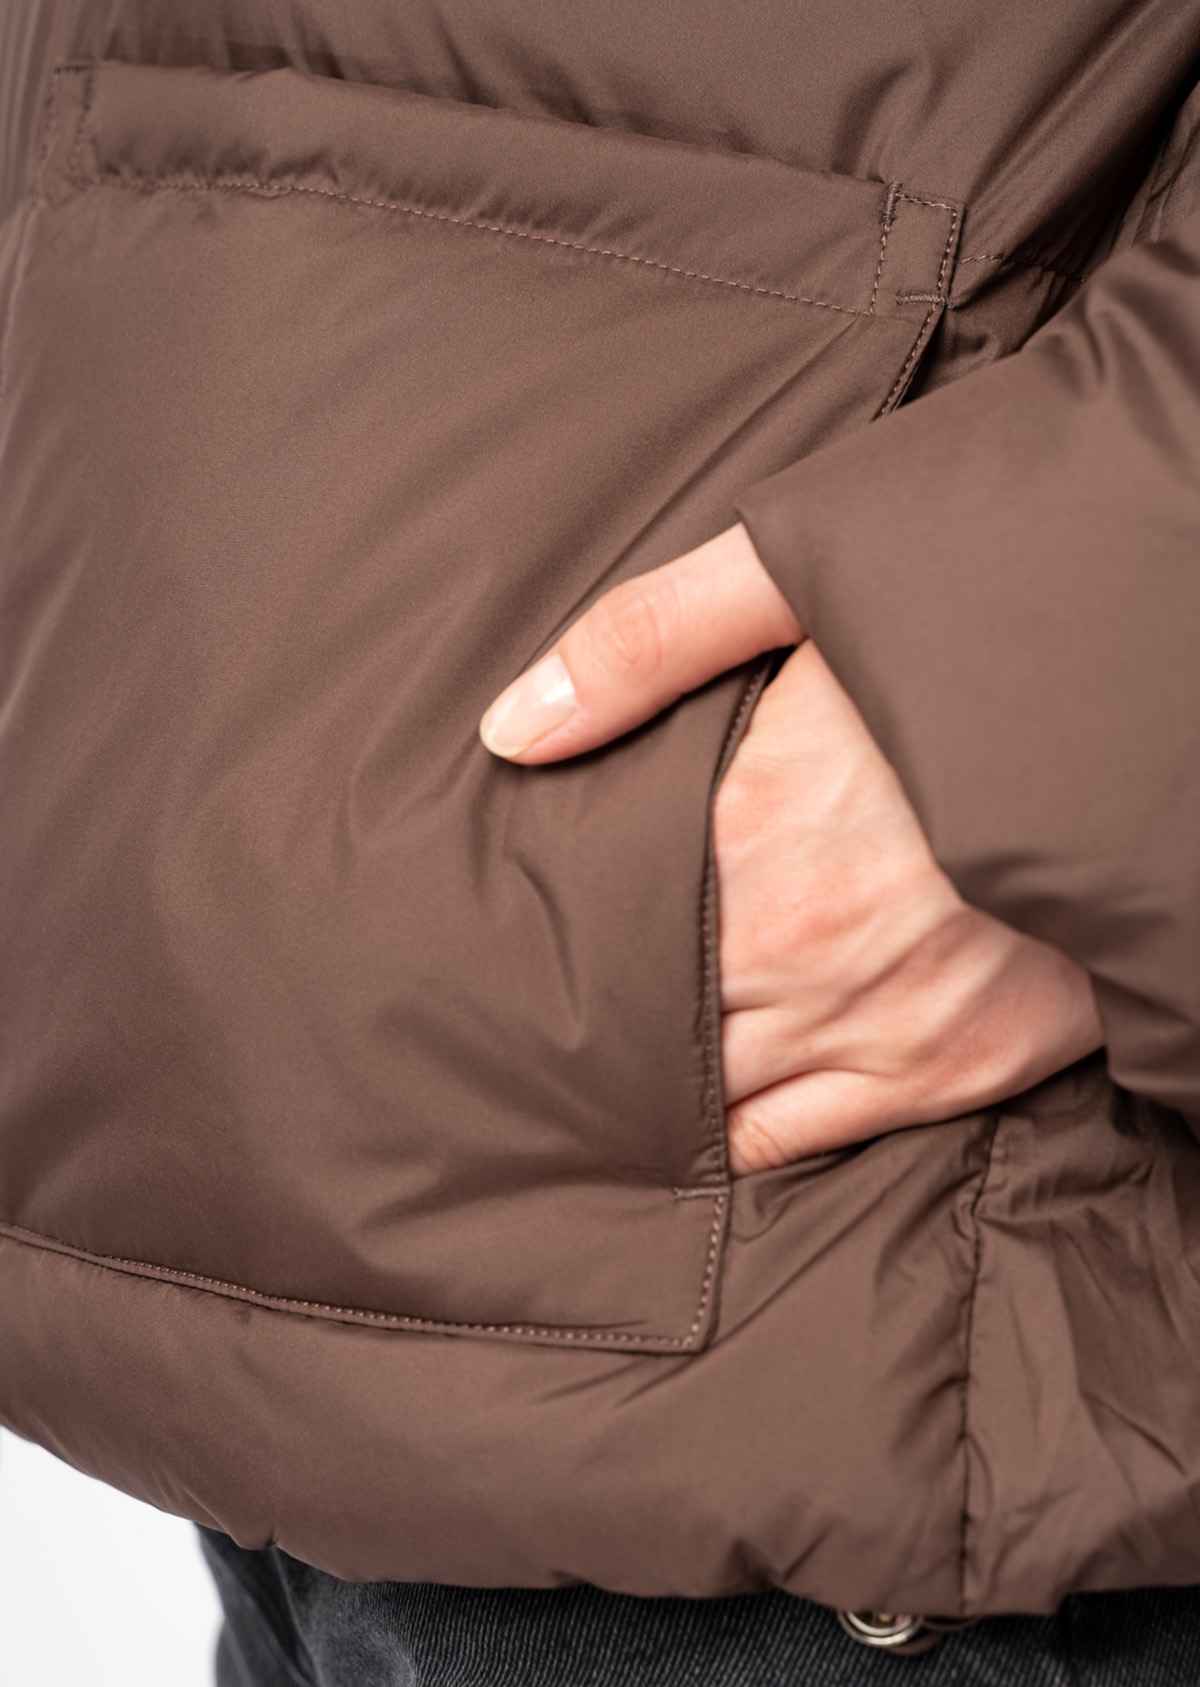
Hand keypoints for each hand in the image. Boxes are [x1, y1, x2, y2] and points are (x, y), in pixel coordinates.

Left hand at [481, 525, 1103, 1170]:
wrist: (1153, 691)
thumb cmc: (974, 627)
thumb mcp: (801, 582)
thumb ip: (648, 642)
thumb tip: (510, 731)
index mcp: (750, 827)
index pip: (591, 928)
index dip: (537, 945)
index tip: (493, 952)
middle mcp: (804, 947)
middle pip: (637, 1020)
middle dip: (577, 1021)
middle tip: (512, 1030)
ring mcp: (884, 1023)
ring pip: (706, 1095)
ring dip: (646, 1082)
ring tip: (584, 1075)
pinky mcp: (957, 1067)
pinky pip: (800, 1139)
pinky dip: (736, 1134)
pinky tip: (694, 1112)